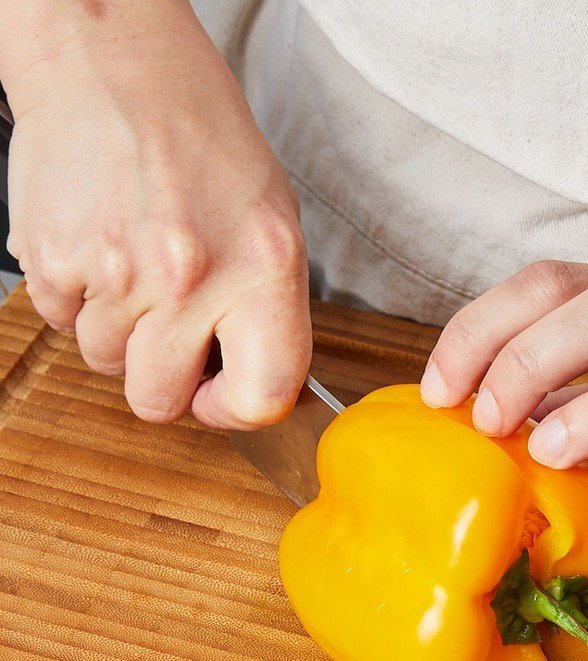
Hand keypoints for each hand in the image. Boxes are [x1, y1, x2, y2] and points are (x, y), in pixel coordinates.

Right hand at [2, 0, 310, 428]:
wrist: (114, 61)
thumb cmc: (201, 138)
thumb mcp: (272, 221)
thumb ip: (265, 312)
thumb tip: (248, 384)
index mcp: (264, 268)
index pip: (262, 396)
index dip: (236, 411)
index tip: (220, 396)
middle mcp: (192, 277)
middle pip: (159, 400)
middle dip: (162, 379)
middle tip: (168, 332)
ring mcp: (117, 272)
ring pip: (105, 363)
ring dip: (118, 332)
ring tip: (135, 264)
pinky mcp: (55, 259)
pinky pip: (60, 323)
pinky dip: (76, 299)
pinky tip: (100, 246)